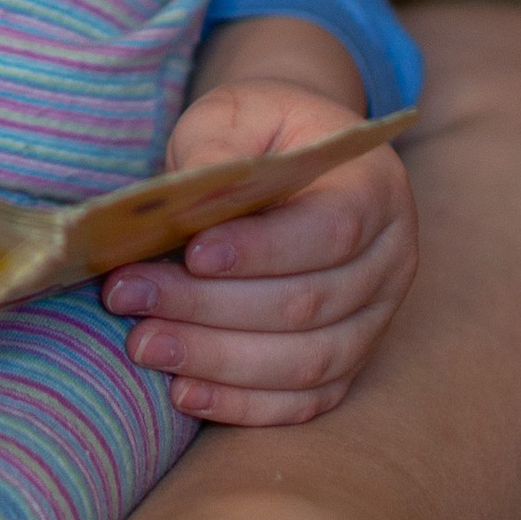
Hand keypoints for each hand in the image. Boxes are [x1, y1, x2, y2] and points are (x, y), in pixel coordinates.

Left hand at [102, 75, 417, 425]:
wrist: (289, 159)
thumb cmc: (259, 133)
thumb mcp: (234, 114)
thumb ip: (216, 149)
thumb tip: (188, 203)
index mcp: (375, 187)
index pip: (331, 230)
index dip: (262, 250)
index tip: (192, 254)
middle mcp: (390, 260)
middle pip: (309, 304)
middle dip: (210, 308)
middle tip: (130, 297)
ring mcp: (376, 319)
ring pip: (306, 362)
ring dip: (218, 361)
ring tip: (144, 345)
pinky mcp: (350, 362)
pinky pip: (304, 401)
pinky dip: (243, 404)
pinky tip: (183, 391)